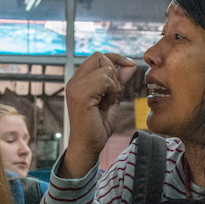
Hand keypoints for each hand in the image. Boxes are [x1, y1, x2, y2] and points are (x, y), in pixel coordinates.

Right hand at [61, 52, 136, 178]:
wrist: (88, 146)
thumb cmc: (98, 126)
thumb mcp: (113, 99)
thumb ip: (119, 82)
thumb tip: (130, 65)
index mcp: (79, 80)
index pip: (98, 56)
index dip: (115, 59)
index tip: (129, 67)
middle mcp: (74, 81)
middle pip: (99, 56)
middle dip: (114, 70)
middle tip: (115, 91)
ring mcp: (75, 87)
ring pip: (104, 68)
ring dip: (114, 84)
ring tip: (109, 100)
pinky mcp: (81, 95)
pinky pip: (104, 79)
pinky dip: (113, 89)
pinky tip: (109, 102)